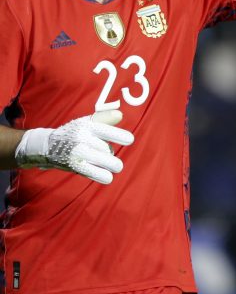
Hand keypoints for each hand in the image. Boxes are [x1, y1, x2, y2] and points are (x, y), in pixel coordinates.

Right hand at [15, 110, 133, 183]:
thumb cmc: (75, 132)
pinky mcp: (73, 165)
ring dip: (112, 164)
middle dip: (110, 153)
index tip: (130, 140)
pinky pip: (92, 172)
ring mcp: (77, 152)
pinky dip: (102, 176)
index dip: (119, 136)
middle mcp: (81, 138)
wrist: (48, 145)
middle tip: (111, 154)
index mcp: (87, 126)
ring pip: (103, 160)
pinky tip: (108, 177)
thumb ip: (104, 118)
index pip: (106, 130)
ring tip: (116, 166)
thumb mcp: (87, 122)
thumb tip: (120, 115)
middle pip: (106, 148)